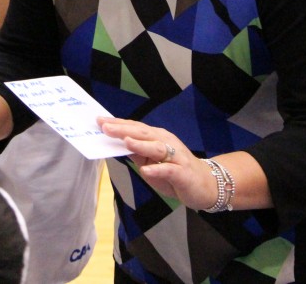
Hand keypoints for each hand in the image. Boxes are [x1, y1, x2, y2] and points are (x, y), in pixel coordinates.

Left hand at [99, 117, 216, 208]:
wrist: (206, 185)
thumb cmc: (175, 172)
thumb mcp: (151, 162)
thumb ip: (136, 153)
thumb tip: (115, 144)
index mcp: (157, 138)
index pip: (135, 128)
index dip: (117, 124)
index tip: (99, 120)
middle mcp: (166, 143)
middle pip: (143, 133)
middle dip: (123, 129)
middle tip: (105, 127)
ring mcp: (175, 157)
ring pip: (157, 148)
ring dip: (141, 144)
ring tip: (125, 141)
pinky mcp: (183, 173)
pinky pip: (169, 170)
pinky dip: (157, 170)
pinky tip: (146, 171)